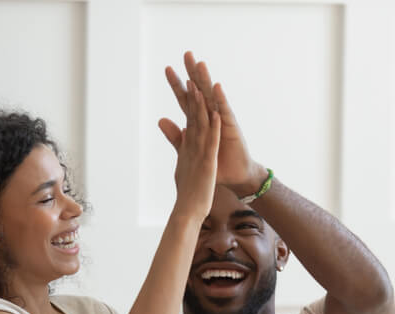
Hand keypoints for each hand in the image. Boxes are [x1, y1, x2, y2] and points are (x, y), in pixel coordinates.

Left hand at [158, 51, 266, 196]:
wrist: (234, 177)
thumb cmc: (216, 163)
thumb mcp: (191, 148)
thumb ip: (176, 135)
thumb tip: (160, 120)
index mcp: (201, 121)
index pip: (186, 99)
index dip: (177, 85)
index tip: (167, 69)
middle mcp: (212, 116)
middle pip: (200, 91)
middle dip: (192, 73)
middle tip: (186, 54)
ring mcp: (222, 121)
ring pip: (212, 97)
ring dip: (206, 81)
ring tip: (200, 64)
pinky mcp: (231, 129)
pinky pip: (225, 112)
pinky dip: (220, 100)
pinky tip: (216, 87)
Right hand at [167, 80, 220, 222]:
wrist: (188, 212)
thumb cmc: (187, 192)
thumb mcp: (182, 165)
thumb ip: (177, 146)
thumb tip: (168, 132)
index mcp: (187, 145)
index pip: (187, 117)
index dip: (186, 98)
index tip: (186, 79)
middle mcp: (191, 145)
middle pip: (190, 114)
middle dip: (190, 92)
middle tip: (187, 74)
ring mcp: (198, 153)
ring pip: (200, 124)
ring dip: (200, 105)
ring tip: (200, 86)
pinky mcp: (207, 163)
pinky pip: (211, 143)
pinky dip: (214, 128)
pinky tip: (216, 113)